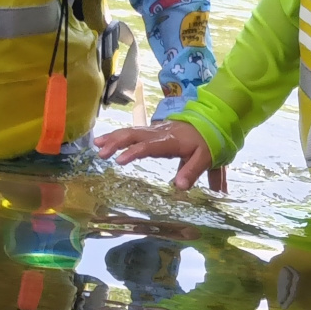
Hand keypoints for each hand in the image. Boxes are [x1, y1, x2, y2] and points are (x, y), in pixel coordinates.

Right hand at [94, 119, 220, 192]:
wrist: (213, 121)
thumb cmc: (209, 142)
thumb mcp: (206, 158)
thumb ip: (192, 172)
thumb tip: (179, 188)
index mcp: (172, 140)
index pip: (150, 145)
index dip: (134, 152)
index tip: (119, 160)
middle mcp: (160, 133)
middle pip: (135, 134)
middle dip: (117, 142)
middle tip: (101, 153)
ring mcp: (156, 130)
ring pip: (132, 131)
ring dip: (114, 138)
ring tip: (97, 145)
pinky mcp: (154, 131)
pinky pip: (134, 132)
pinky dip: (119, 136)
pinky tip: (107, 141)